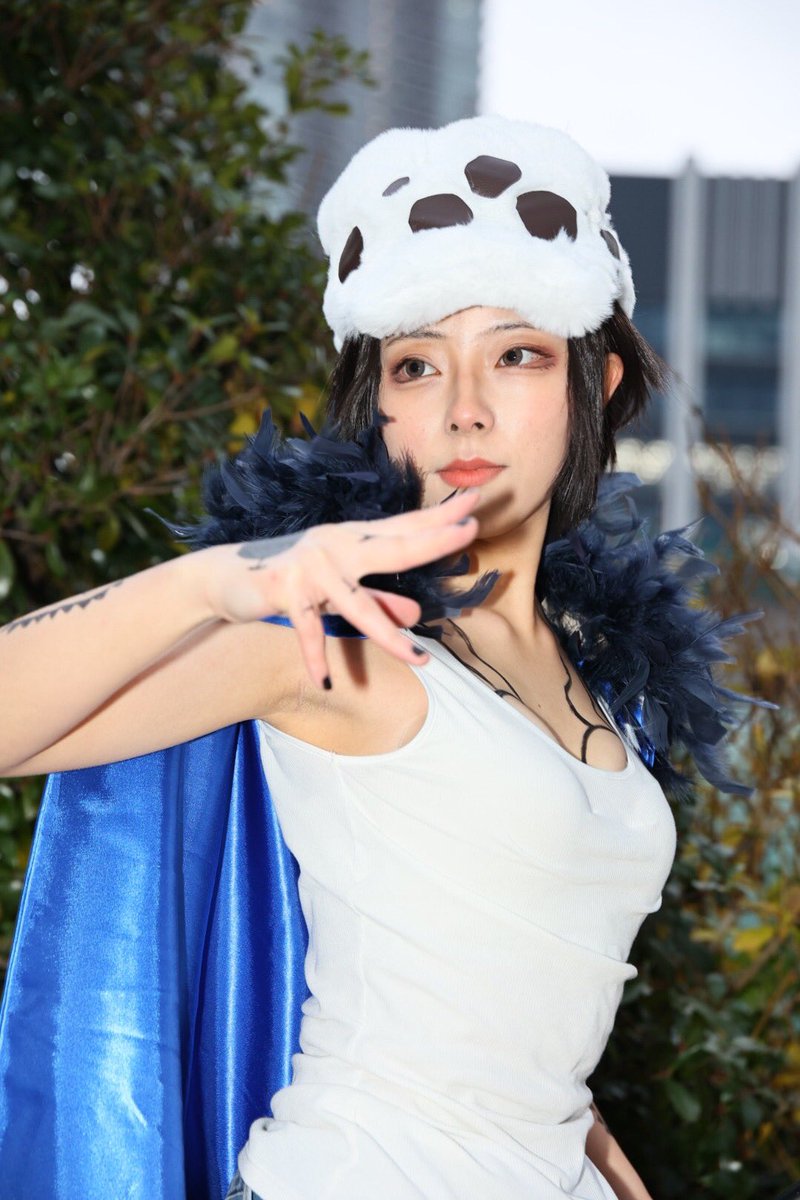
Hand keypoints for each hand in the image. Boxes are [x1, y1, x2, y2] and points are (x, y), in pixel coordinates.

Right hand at [196, 489, 479, 687]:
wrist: (224, 577)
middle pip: (393, 547)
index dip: (439, 516)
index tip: (475, 502)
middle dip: (432, 540)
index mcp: (353, 540)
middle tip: (470, 529)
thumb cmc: (289, 579)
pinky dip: (315, 657)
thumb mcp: (338, 589)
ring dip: (389, 638)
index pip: (405, 526)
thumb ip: (378, 599)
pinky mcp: (285, 590)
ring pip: (358, 606)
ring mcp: (311, 567)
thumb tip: (416, 613)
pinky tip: (327, 682)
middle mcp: (336, 546)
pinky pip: (308, 629)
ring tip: (418, 662)